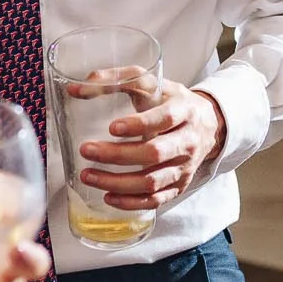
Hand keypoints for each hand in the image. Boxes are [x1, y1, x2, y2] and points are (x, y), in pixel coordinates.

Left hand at [77, 80, 226, 209]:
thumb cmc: (171, 101)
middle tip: (86, 150)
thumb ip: (116, 79)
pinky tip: (108, 196)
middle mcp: (187, 140)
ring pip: (152, 181)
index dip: (140, 124)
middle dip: (118, 155)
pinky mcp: (179, 186)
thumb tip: (75, 89)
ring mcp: (184, 167)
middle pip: (154, 153)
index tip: (112, 127)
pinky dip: (131, 202)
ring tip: (88, 176)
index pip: (164, 118)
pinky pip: (156, 200)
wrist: (207, 125)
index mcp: (184, 110)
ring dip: (117, 182)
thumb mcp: (152, 82)